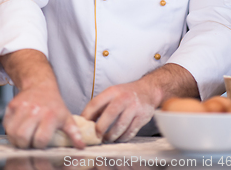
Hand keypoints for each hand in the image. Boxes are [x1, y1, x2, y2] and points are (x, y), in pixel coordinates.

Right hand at [3, 81, 84, 148]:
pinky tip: (19, 126)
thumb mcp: (66, 117)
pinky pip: (6, 125)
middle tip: (30, 140)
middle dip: (26, 144)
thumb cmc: (54, 104)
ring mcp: (22, 107)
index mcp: (50, 115)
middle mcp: (35, 110)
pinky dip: (10, 129)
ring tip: (25, 135)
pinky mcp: (12, 105)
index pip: (40, 140)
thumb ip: (74, 133)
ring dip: (16, 138)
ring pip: (12, 133)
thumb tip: (80, 146)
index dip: (40, 144)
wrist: (41, 85)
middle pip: (23, 138)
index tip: (42, 141)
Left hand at [81, 63, 198, 142]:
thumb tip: (85, 121)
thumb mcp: (112, 94)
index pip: (96, 103)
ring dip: (111, 136)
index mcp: (112, 91)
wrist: (148, 90)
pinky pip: (130, 132)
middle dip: (100, 128)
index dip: (87, 115)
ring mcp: (134, 107)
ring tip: (106, 139)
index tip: (82, 126)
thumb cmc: (126, 94)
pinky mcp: (142, 117)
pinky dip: (123, 138)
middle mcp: (123, 98)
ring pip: (121, 126)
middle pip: (109, 114)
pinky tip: (118, 138)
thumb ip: (100, 106)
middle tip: (96, 136)